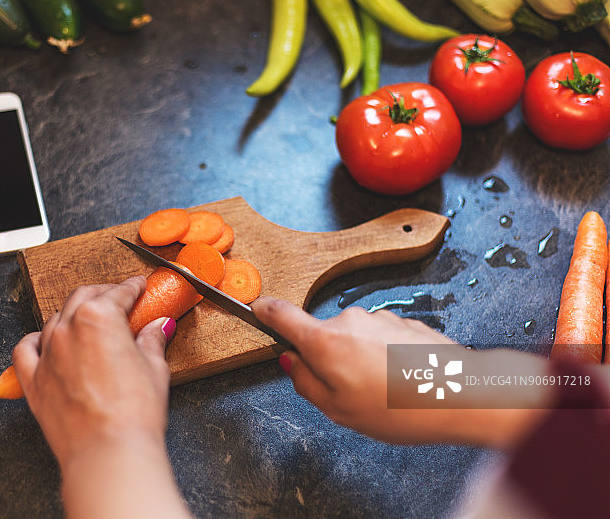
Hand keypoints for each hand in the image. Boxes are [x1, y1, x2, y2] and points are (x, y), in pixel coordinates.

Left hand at [12, 277, 190, 518]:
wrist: (108, 452)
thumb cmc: (133, 414)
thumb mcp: (155, 369)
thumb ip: (152, 341)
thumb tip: (158, 328)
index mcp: (99, 318)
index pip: (118, 293)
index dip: (131, 288)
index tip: (137, 287)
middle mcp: (68, 329)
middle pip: (83, 298)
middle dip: (102, 293)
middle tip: (117, 298)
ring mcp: (47, 354)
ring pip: (55, 320)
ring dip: (72, 315)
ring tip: (87, 321)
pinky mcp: (33, 381)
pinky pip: (25, 350)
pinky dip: (36, 341)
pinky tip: (46, 340)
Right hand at [252, 296, 551, 448]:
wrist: (461, 395)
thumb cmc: (400, 409)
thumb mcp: (338, 410)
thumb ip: (306, 383)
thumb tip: (293, 363)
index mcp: (326, 342)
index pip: (284, 316)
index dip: (266, 312)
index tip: (258, 309)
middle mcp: (350, 320)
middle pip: (324, 336)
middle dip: (330, 361)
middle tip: (350, 394)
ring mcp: (380, 318)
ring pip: (355, 339)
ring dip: (361, 361)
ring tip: (386, 393)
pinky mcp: (404, 322)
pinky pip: (382, 339)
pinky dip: (386, 358)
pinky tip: (405, 381)